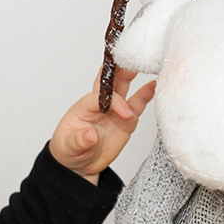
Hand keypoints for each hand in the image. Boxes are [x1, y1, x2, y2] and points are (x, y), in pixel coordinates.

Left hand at [49, 66, 155, 182]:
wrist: (79, 165)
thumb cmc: (69, 150)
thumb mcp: (69, 148)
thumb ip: (79, 141)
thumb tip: (90, 135)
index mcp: (85, 107)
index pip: (101, 96)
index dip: (115, 101)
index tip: (126, 114)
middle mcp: (101, 105)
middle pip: (112, 81)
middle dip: (122, 69)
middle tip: (135, 59)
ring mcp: (114, 111)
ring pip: (125, 87)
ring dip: (134, 75)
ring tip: (148, 64)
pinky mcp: (126, 120)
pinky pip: (138, 104)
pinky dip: (147, 94)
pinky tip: (155, 85)